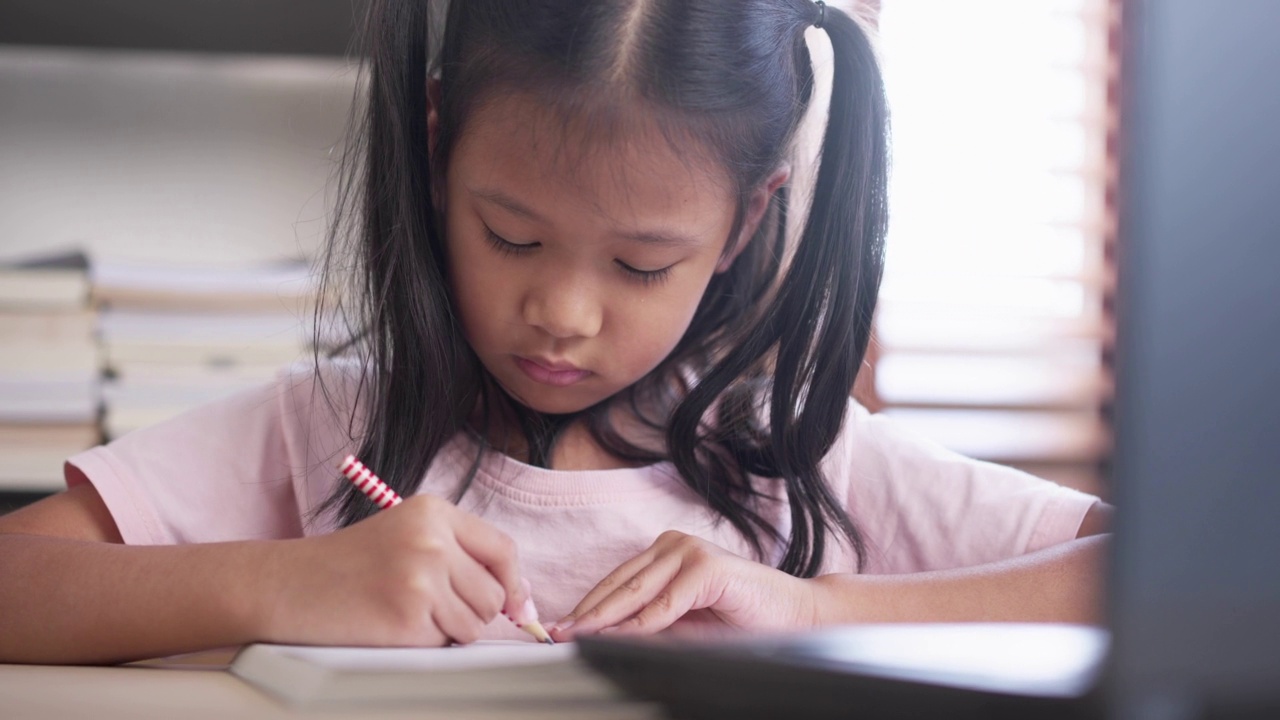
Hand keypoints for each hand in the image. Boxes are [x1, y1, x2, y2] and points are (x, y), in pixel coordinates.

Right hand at [262, 494, 527, 646]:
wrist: (289, 585)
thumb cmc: (347, 564)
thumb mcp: (406, 534)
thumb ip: (460, 554)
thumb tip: (519, 598)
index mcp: (434, 512)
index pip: (502, 549)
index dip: (513, 582)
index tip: (514, 604)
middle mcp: (432, 540)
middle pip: (494, 594)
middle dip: (473, 610)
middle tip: (433, 606)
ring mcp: (421, 578)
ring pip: (476, 624)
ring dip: (450, 629)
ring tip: (408, 611)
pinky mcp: (408, 617)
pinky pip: (446, 643)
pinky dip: (426, 642)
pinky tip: (393, 624)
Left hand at [550, 530, 818, 640]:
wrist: (796, 617)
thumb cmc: (742, 622)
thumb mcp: (685, 625)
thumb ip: (650, 626)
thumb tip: (604, 639)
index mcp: (666, 553)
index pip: (617, 582)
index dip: (588, 608)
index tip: (560, 630)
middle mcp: (674, 545)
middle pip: (620, 585)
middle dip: (587, 614)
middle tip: (556, 634)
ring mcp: (691, 551)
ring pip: (636, 591)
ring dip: (604, 619)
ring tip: (577, 637)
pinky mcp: (708, 567)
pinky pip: (666, 603)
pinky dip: (641, 625)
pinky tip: (618, 638)